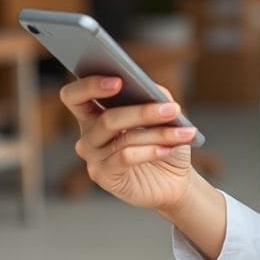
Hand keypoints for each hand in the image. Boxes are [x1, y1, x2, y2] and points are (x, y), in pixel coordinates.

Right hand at [60, 75, 197, 211]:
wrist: (173, 178)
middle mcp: (89, 135)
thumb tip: (148, 87)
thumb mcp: (163, 113)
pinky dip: (152, 151)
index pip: (75, 96)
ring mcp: (93, 158)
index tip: (119, 81)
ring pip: (123, 137)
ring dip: (159, 133)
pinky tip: (169, 149)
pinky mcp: (103, 176)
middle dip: (143, 112)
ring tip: (184, 132)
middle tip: (173, 109)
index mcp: (95, 113)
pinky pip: (125, 157)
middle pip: (108, 119)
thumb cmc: (165, 140)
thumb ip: (154, 94)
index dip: (90, 86)